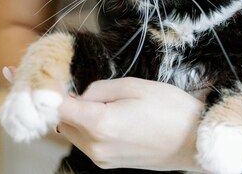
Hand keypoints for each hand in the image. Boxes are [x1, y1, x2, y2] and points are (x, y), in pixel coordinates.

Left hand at [57, 77, 203, 170]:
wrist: (195, 142)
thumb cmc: (170, 110)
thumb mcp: (132, 85)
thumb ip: (97, 88)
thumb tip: (78, 95)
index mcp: (99, 124)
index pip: (56, 107)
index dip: (49, 91)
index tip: (46, 77)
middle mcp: (95, 146)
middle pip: (61, 119)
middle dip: (68, 101)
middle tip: (88, 86)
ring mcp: (101, 158)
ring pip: (72, 130)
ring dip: (79, 114)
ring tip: (108, 102)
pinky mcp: (108, 164)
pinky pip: (86, 141)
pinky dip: (89, 126)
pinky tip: (112, 115)